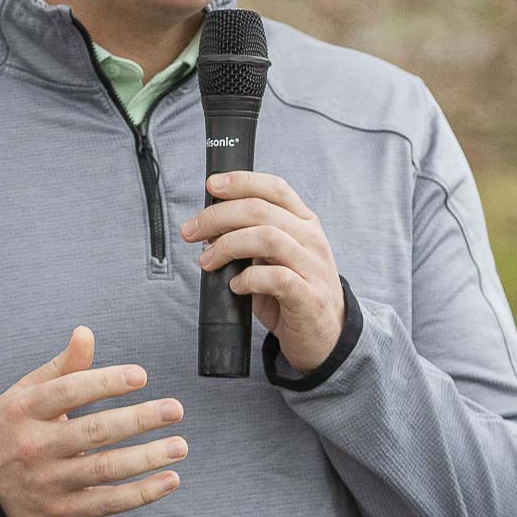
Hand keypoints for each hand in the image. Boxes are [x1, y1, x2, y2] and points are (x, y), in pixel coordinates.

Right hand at [0, 326, 186, 516]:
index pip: (70, 392)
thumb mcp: (25, 393)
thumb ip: (62, 366)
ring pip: (105, 469)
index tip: (141, 376)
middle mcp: (36, 446)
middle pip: (94, 431)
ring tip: (179, 446)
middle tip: (174, 409)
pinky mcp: (61, 511)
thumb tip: (86, 333)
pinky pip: (107, 503)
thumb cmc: (12, 429)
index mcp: (26, 410)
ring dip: (147, 458)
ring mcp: (49, 482)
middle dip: (139, 419)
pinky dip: (141, 494)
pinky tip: (169, 480)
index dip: (106, 382)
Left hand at [181, 172, 344, 372]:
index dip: (241, 181)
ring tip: (207, 260)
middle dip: (217, 217)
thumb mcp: (275, 256)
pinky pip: (275, 278)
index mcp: (304, 222)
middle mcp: (312, 239)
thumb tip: (208, 227)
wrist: (325, 335)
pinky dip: (248, 278)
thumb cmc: (292, 291)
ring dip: (228, 245)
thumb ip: (251, 237)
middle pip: (260, 210)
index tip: (212, 185)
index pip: (275, 188)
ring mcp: (313, 267)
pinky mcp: (309, 297)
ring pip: (267, 238)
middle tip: (191, 231)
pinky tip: (235, 286)